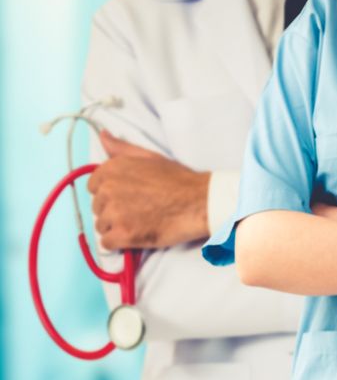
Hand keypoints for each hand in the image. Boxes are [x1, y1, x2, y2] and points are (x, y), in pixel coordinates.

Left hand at [87, 131, 210, 249]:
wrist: (199, 202)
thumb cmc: (178, 180)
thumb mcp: (150, 157)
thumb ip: (122, 148)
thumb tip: (102, 135)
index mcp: (111, 169)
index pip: (93, 187)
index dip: (111, 194)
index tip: (129, 197)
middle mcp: (108, 189)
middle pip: (97, 207)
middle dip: (114, 211)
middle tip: (140, 210)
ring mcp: (114, 213)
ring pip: (102, 225)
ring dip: (118, 227)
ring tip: (141, 222)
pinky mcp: (123, 234)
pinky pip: (108, 243)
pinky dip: (121, 242)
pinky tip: (137, 235)